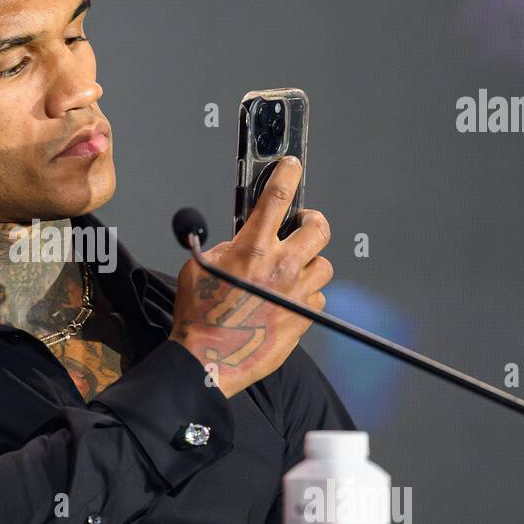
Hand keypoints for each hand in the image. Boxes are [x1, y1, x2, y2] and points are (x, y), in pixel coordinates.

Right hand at [169, 157, 331, 398]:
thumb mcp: (200, 267)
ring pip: (323, 264)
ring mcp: (297, 293)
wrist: (210, 359)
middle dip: (312, 221)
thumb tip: (241, 240)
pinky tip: (289, 299)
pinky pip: (318, 297)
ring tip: (293, 269)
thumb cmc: (199, 316)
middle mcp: (282, 267)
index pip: (277, 197)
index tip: (291, 165)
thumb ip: (226, 246)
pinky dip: (307, 295)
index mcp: (254, 248)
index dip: (287, 174)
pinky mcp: (305, 317)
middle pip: (319, 227)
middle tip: (301, 224)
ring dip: (310, 262)